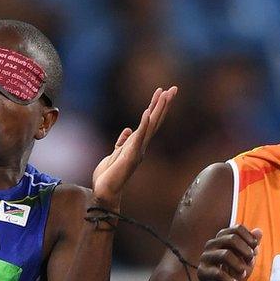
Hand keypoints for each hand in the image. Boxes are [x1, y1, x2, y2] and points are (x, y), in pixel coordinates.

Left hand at [91, 86, 176, 206]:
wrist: (105, 191)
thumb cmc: (109, 175)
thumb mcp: (116, 153)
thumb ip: (122, 142)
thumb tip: (127, 131)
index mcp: (137, 144)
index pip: (149, 121)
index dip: (155, 106)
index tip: (163, 91)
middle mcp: (140, 146)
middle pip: (155, 121)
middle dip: (164, 104)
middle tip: (174, 88)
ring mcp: (137, 151)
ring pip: (151, 126)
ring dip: (158, 110)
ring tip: (165, 94)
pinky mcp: (130, 156)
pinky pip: (138, 138)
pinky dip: (143, 125)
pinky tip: (147, 112)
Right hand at [196, 224, 261, 280]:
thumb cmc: (232, 273)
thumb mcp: (245, 259)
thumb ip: (252, 246)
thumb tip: (259, 232)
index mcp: (222, 238)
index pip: (237, 229)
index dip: (249, 239)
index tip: (255, 251)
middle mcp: (212, 244)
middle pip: (231, 239)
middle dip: (245, 250)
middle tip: (251, 261)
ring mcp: (205, 257)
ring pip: (225, 255)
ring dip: (239, 265)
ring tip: (244, 274)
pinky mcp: (202, 272)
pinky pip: (218, 274)